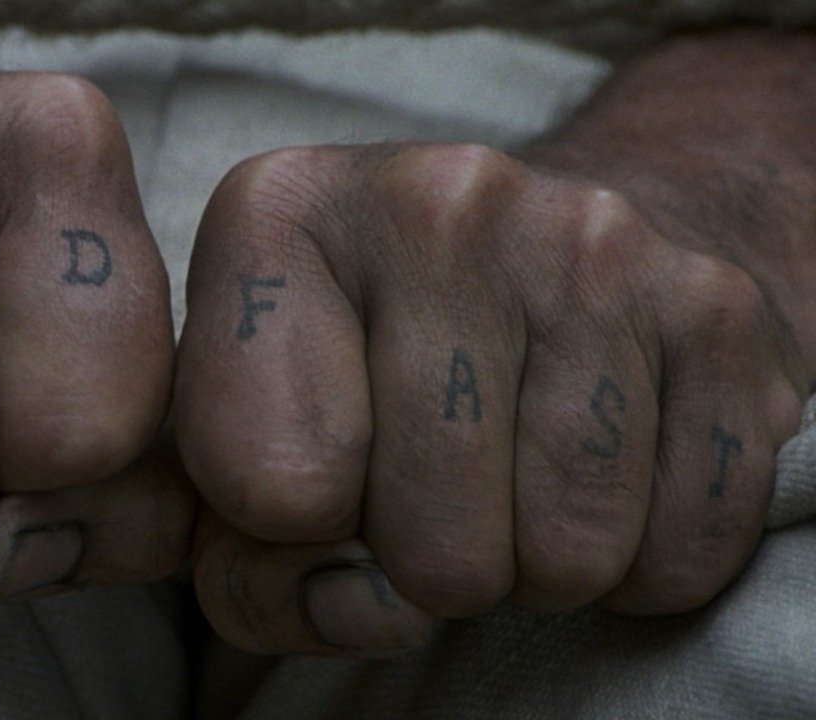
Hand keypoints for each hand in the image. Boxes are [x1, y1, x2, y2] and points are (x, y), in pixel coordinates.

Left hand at [176, 141, 808, 655]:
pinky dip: (640, 559)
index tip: (316, 481)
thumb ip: (234, 546)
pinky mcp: (714, 306)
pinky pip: (678, 549)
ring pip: (565, 555)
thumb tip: (349, 607)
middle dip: (426, 563)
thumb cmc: (368, 362)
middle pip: (427, 540)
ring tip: (512, 478)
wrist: (555, 249)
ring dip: (536, 564)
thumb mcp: (247, 427)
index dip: (287, 537)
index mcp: (278, 213)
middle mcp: (434, 200)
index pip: (267, 487)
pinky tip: (603, 476)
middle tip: (431, 492)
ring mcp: (588, 244)